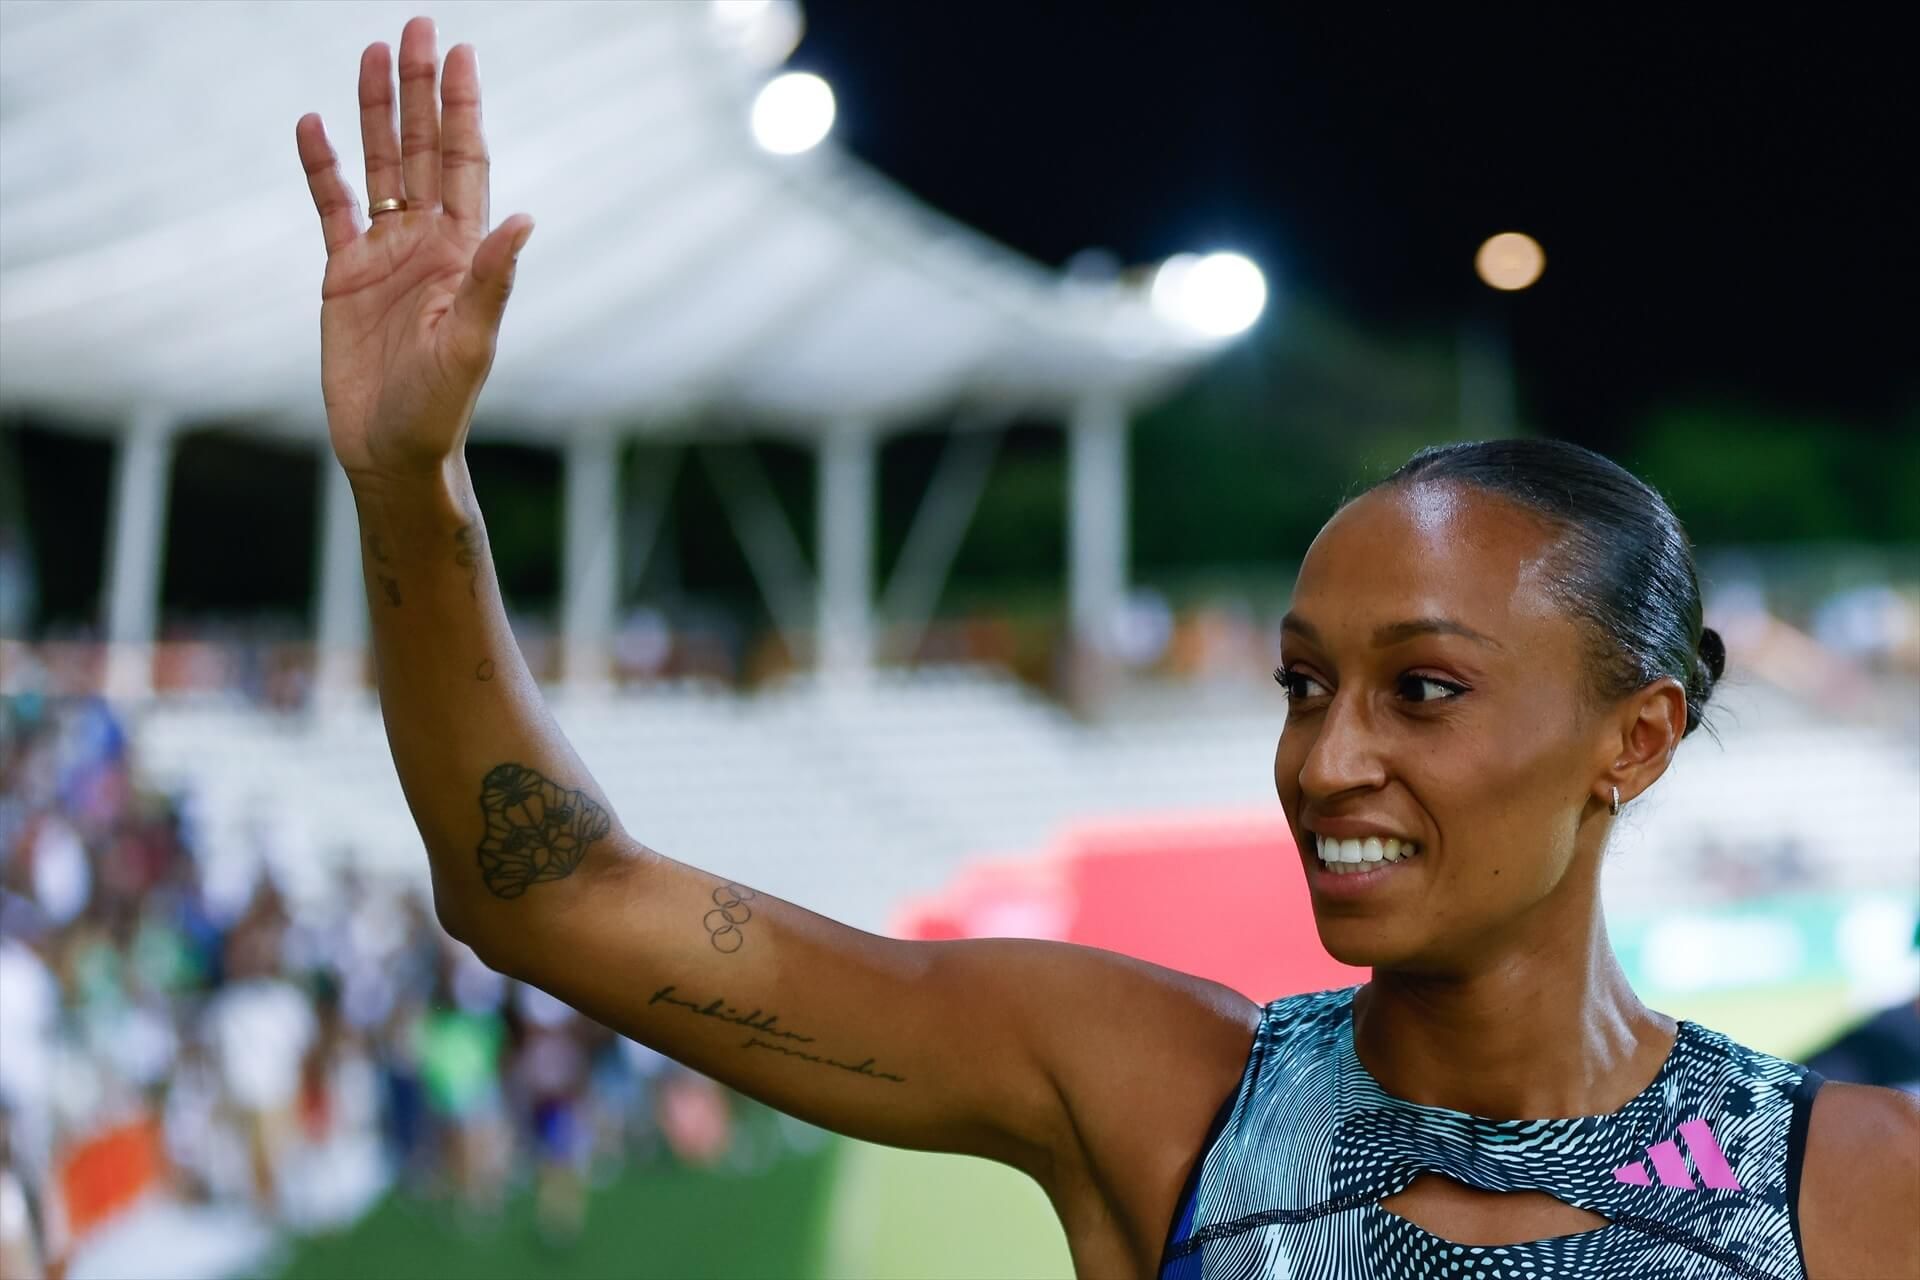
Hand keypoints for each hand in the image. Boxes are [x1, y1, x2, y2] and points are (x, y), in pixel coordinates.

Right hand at [295, 16, 532, 483]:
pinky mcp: (343, 274)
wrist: (391, 450)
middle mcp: (427, 244)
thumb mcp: (470, 344)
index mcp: (463, 253)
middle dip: (420, 91)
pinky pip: (331, 207)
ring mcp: (384, 255)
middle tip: (417, 28)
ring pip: (380, 167)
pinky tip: (314, 124)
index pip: (464, 164)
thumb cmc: (439, 408)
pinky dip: (322, 167)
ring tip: (371, 54)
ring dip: (375, 113)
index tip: (460, 53)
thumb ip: (493, 281)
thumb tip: (525, 220)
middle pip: (423, 150)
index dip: (462, 109)